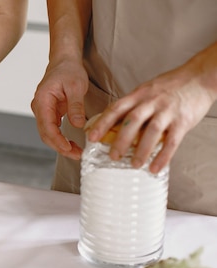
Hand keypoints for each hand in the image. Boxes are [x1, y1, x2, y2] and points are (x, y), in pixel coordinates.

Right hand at [31, 60, 88, 159]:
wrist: (64, 61)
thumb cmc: (68, 70)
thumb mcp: (76, 86)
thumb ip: (76, 106)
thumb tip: (78, 125)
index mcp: (42, 101)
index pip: (47, 126)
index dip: (57, 140)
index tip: (69, 149)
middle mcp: (39, 108)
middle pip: (45, 134)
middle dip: (59, 147)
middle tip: (76, 154)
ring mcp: (42, 111)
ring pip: (48, 134)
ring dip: (60, 144)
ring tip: (76, 151)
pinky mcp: (49, 113)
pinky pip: (52, 129)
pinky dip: (61, 138)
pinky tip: (71, 143)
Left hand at [86, 64, 216, 173]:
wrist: (200, 77)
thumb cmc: (170, 86)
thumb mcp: (146, 90)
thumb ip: (132, 106)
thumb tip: (112, 124)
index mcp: (139, 94)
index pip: (116, 108)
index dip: (102, 123)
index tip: (91, 137)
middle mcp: (152, 101)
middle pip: (132, 121)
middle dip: (120, 141)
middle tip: (113, 156)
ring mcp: (168, 110)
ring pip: (151, 131)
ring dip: (141, 150)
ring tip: (134, 165)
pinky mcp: (183, 120)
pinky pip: (172, 141)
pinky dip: (163, 156)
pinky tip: (155, 167)